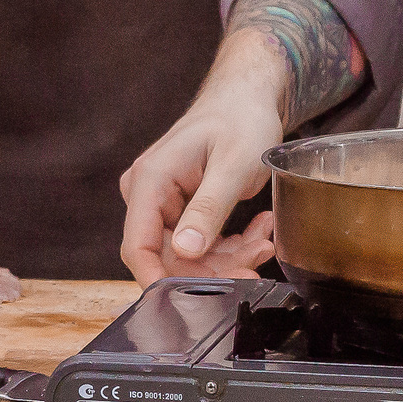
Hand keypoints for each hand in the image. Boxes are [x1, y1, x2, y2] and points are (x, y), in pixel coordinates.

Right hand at [118, 35, 288, 282]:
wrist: (247, 98)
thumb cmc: (240, 118)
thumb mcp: (233, 165)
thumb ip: (208, 210)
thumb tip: (185, 252)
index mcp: (151, 179)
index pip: (137, 244)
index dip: (156, 280)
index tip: (187, 304)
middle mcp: (149, 192)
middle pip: (169, 256)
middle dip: (215, 267)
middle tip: (256, 264)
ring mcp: (163, 202)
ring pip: (189, 255)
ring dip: (230, 256)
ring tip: (265, 239)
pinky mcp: (180, 209)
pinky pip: (199, 243)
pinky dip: (231, 244)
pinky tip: (258, 230)